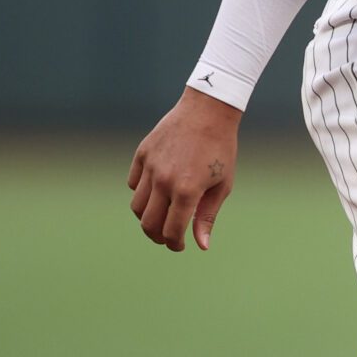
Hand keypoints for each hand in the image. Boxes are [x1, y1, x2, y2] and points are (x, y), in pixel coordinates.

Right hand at [128, 86, 242, 251]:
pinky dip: (142, 194)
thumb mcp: (222, 185)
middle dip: (157, 237)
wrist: (208, 111)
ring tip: (161, 217)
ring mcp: (150, 166)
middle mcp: (164, 180)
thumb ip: (208, 216)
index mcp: (187, 190)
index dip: (175, 244)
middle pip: (148, 223)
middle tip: (167, 238)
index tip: (180, 245)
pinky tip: (156, 193)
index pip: (171, 231)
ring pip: (137, 206)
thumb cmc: (221, 149)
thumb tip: (201, 245)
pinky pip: (133, 183)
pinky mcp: (142, 154)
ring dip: (147, 218)